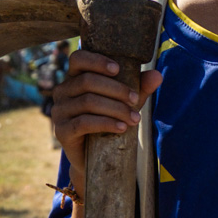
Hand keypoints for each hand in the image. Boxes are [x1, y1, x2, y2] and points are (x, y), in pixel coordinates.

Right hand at [50, 50, 162, 180]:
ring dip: (115, 108)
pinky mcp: (62, 131)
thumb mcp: (125, 104)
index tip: (118, 69)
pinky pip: (83, 123)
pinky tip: (122, 127)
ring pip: (88, 102)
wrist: (96, 158)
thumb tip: (157, 76)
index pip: (78, 59)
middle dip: (116, 90)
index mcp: (74, 79)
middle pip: (88, 81)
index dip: (96, 61)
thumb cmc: (108, 123)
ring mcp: (59, 111)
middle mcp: (63, 92)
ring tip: (135, 118)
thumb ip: (139, 89)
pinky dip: (106, 123)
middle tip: (136, 99)